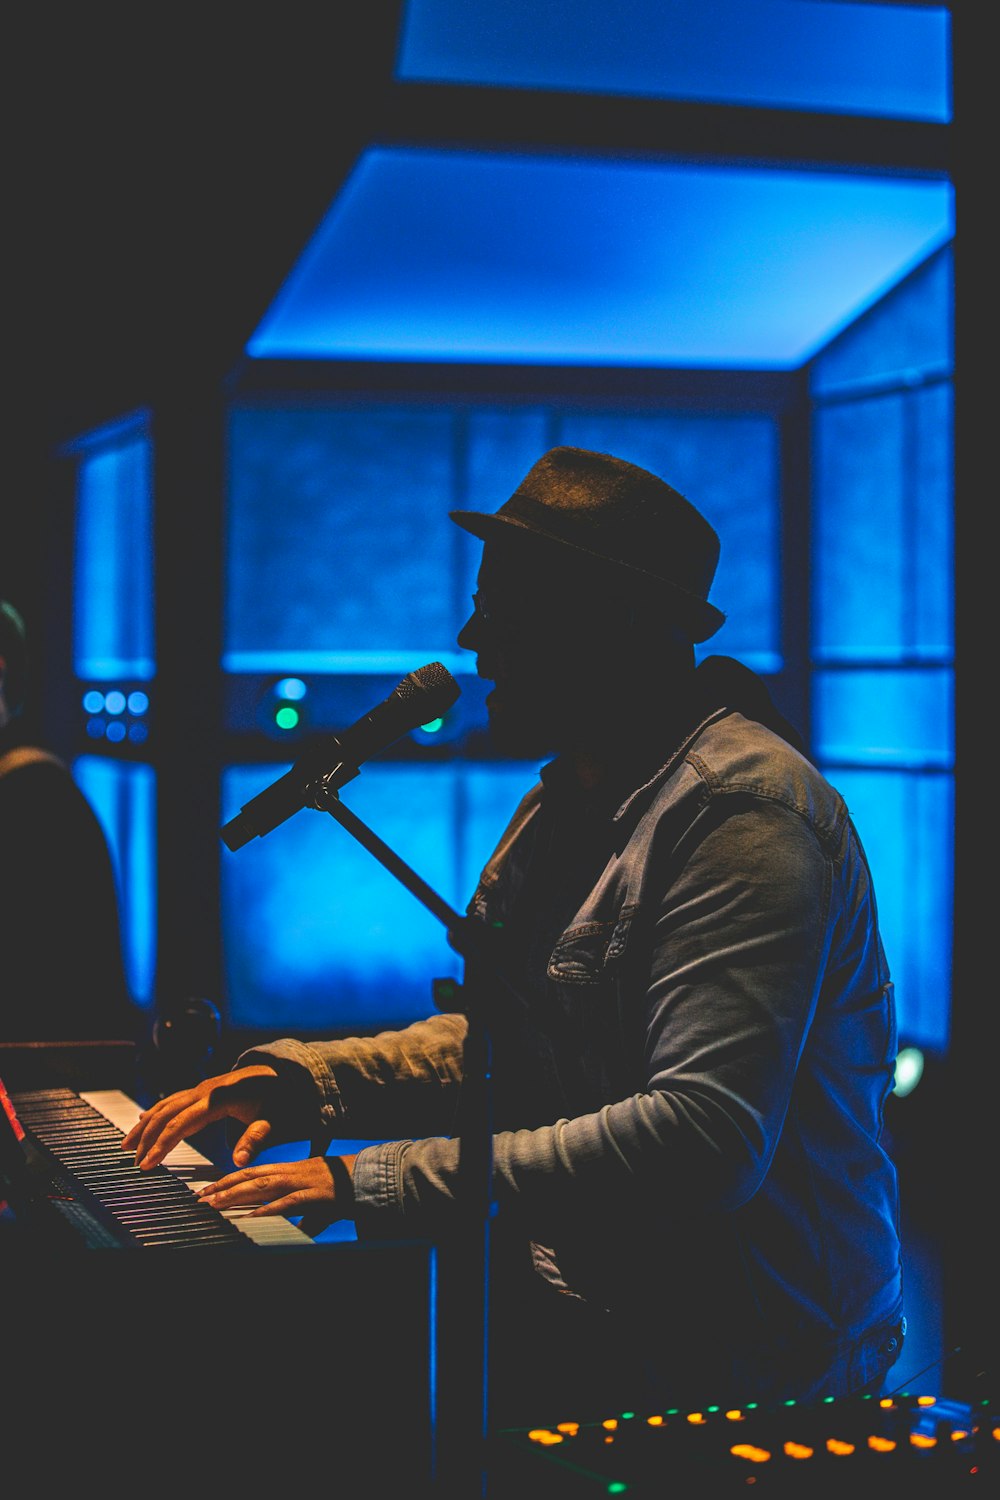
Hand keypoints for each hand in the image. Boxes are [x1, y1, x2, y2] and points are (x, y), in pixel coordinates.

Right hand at [120, 1065, 281, 1170]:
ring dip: (145, 1124)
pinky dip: (155, 1112)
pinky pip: (172, 1101)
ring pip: (165, 1106)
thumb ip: (254, 1139)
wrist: (280, 1072)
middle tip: (133, 1162)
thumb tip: (238, 1161)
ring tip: (127, 1145)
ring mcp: (201, 1089)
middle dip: (146, 1138)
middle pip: (165, 1114)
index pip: (180, 1125)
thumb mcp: (271, 1120)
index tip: (146, 1165)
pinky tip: (144, 1118)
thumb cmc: (276, 1098)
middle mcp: (203, 1091)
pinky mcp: (202, 1091)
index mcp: (216, 1099)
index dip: (161, 1146)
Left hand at [197, 1154, 357, 1219]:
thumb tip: (302, 1228)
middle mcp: (292, 1172)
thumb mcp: (319, 1200)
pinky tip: (250, 1216)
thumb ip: (307, 1214)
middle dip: (224, 1187)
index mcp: (291, 1169)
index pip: (253, 1171)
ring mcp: (302, 1182)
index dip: (229, 1179)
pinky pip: (285, 1204)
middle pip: (251, 1177)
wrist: (370, 1179)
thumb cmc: (345, 1189)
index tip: (209, 1189)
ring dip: (237, 1196)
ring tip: (215, 1204)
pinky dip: (267, 1210)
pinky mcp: (313, 1196)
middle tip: (201, 1197)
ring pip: (262, 1186)